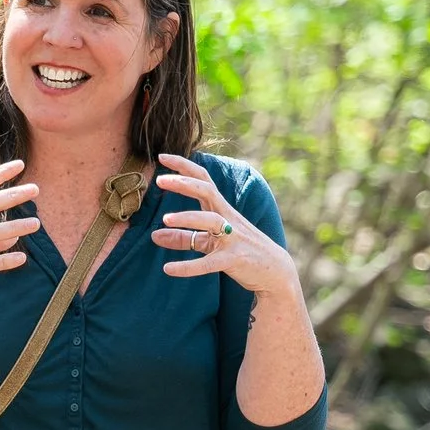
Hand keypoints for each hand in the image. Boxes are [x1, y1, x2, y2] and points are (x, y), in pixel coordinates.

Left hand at [150, 152, 298, 296]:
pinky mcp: (234, 260)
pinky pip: (209, 262)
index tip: (162, 156)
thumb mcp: (211, 242)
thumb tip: (154, 236)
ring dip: (188, 218)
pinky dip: (188, 266)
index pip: (203, 180)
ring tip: (165, 219)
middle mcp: (227, 218)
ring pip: (211, 221)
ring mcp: (233, 238)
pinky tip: (168, 269)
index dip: (184, 166)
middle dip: (184, 183)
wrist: (275, 272)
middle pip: (207, 192)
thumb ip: (184, 238)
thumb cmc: (242, 252)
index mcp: (221, 209)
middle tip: (160, 179)